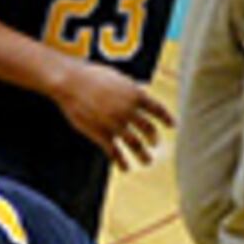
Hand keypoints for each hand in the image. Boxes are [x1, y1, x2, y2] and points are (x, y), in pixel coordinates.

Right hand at [47, 59, 173, 168]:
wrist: (71, 82)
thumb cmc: (92, 76)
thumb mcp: (117, 78)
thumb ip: (131, 88)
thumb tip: (142, 90)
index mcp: (135, 95)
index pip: (157, 109)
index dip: (166, 118)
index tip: (172, 126)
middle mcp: (129, 110)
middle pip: (148, 129)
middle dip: (153, 138)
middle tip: (155, 143)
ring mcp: (116, 124)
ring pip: (135, 144)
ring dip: (143, 155)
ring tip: (147, 161)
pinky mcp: (101, 134)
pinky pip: (115, 152)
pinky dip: (121, 161)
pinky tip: (125, 168)